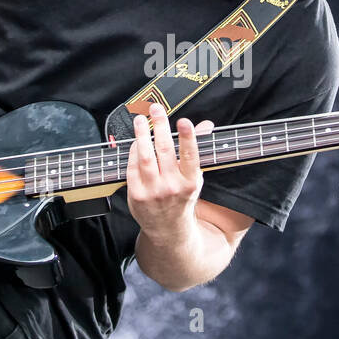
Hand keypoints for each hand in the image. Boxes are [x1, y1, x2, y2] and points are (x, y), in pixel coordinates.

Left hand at [126, 103, 214, 237]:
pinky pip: (133, 167)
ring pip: (146, 157)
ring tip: (141, 119)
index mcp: (190, 181)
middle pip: (164, 151)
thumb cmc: (182, 198)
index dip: (187, 137)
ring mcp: (153, 191)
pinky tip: (136, 141)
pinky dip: (133, 151)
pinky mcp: (137, 195)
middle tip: (156, 109)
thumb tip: (205, 125)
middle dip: (160, 127)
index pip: (190, 156)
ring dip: (142, 135)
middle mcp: (172, 186)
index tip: (184, 121)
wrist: (168, 229)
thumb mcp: (195, 177)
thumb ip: (197, 150)